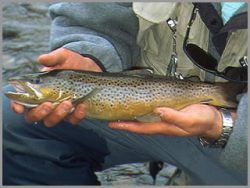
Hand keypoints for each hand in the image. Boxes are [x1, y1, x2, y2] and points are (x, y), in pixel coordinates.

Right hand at [11, 47, 101, 126]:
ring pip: (51, 121)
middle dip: (39, 113)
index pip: (22, 100)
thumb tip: (42, 59)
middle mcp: (45, 102)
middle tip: (49, 104)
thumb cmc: (72, 62)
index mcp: (37, 89)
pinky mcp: (73, 113)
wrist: (91, 67)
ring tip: (68, 103)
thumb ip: (53, 58)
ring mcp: (59, 110)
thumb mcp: (63, 56)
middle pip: (34, 116)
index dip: (17, 106)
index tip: (19, 109)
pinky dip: (77, 115)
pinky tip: (82, 105)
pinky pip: (73, 120)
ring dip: (58, 115)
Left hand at [109, 104, 227, 140]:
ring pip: (143, 118)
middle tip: (110, 115)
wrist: (212, 119)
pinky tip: (138, 104)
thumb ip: (174, 117)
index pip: (140, 128)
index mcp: (164, 126)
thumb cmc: (201, 120)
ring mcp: (164, 118)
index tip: (111, 124)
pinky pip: (151, 111)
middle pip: (138, 123)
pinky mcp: (168, 111)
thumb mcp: (189, 119)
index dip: (126, 126)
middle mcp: (160, 123)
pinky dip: (141, 109)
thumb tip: (158, 111)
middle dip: (124, 121)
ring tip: (120, 110)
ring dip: (131, 115)